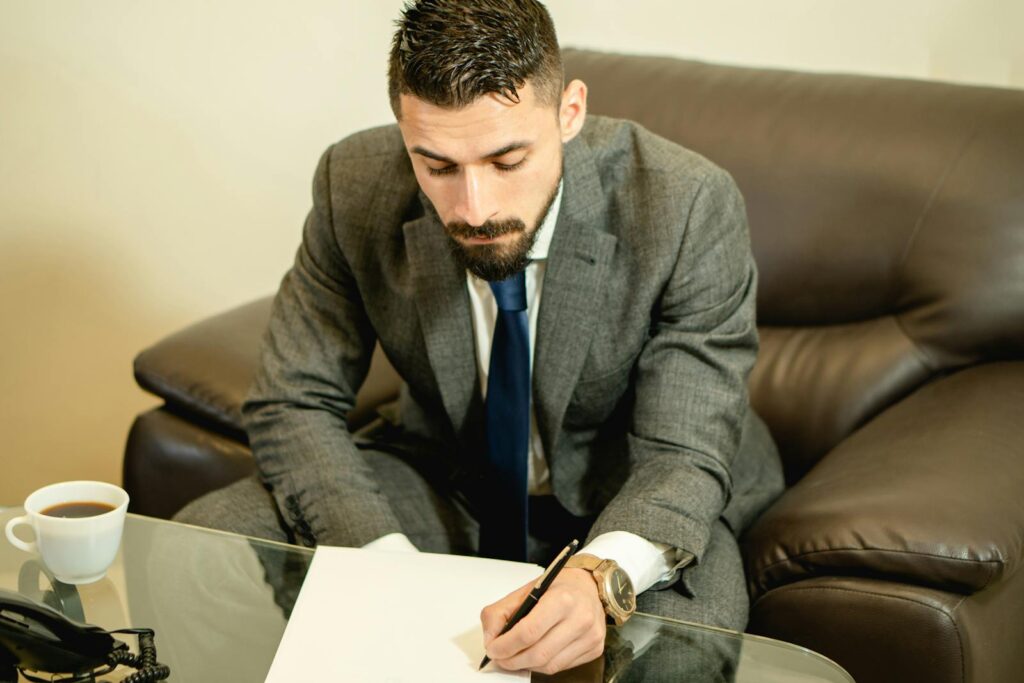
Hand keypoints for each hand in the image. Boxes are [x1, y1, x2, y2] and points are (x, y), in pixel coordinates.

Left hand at [480, 568, 605, 674]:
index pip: (528, 632)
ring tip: (515, 657)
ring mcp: (590, 636)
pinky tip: (535, 654)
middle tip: (500, 658)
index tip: (493, 649)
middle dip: (512, 660)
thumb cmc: (559, 587)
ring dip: (526, 665)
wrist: (590, 587)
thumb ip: (501, 612)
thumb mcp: (526, 590)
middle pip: (538, 654)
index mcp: (562, 599)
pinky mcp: (595, 649)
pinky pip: (561, 667)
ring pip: (549, 666)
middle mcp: (581, 618)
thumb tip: (490, 639)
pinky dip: (543, 665)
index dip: (506, 646)